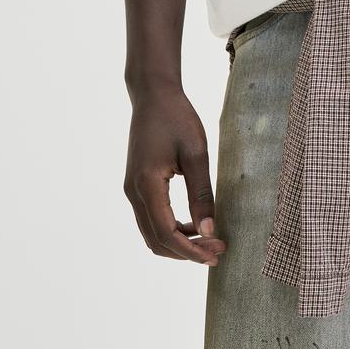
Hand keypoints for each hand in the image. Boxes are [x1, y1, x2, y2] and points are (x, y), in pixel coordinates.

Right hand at [123, 86, 227, 266]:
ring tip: (209, 239)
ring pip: (151, 233)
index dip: (191, 250)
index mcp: (147, 185)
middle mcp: (133, 192)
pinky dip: (171, 230)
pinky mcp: (136, 186)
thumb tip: (209, 230)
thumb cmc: (177, 118)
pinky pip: (151, 219)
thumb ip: (202, 194)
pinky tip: (194, 224)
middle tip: (218, 250)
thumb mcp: (197, 153)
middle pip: (156, 240)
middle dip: (186, 252)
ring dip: (178, 243)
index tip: (217, 253)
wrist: (153, 95)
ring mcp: (132, 190)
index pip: (166, 233)